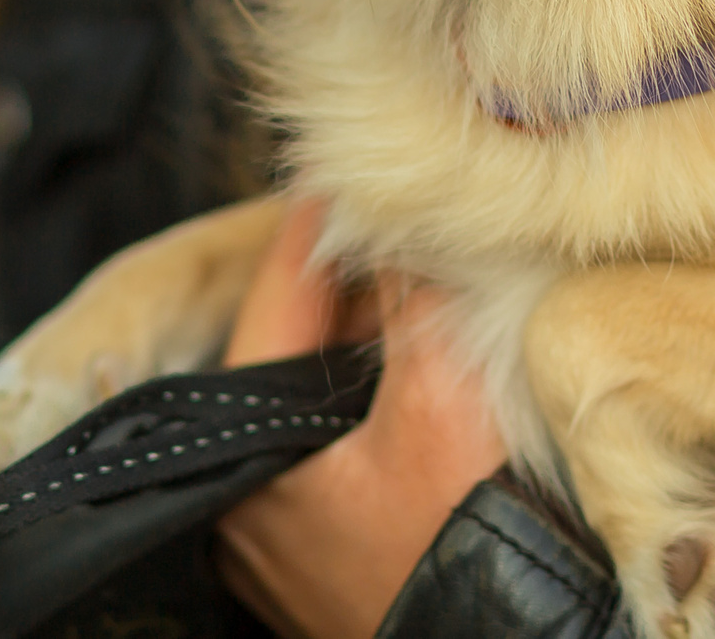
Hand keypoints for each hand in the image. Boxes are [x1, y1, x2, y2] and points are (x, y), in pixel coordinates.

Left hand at [216, 202, 508, 638]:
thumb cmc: (466, 550)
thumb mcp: (445, 401)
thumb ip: (417, 296)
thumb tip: (409, 208)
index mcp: (247, 459)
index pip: (272, 299)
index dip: (316, 222)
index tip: (343, 158)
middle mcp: (253, 500)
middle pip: (300, 347)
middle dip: (359, 278)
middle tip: (408, 210)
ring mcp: (297, 536)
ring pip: (330, 396)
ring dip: (382, 338)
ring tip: (436, 273)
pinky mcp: (344, 557)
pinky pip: (356, 445)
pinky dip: (393, 396)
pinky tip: (444, 360)